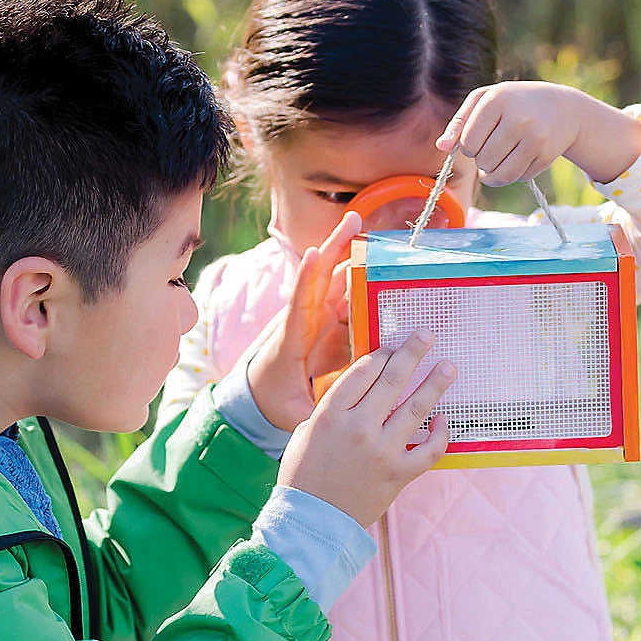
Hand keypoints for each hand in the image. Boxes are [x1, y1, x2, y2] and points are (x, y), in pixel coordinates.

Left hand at [243, 210, 360, 431]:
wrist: (260, 397)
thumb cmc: (275, 404)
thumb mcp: (294, 415)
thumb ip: (315, 416)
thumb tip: (337, 419)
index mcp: (292, 341)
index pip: (300, 307)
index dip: (307, 281)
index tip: (313, 254)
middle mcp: (304, 322)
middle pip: (321, 280)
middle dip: (335, 249)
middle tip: (353, 221)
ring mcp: (317, 319)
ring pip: (335, 281)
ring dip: (350, 256)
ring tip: (366, 229)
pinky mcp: (328, 322)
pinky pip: (347, 297)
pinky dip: (361, 279)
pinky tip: (380, 260)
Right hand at [277, 332, 454, 529]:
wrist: (313, 522)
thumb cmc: (305, 476)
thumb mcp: (306, 432)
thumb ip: (334, 408)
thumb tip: (364, 386)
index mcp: (331, 414)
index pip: (363, 371)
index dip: (381, 355)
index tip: (391, 349)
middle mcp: (359, 428)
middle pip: (392, 379)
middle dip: (412, 353)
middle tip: (427, 336)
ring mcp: (382, 451)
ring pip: (417, 407)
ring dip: (436, 382)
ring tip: (448, 367)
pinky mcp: (399, 473)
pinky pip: (430, 448)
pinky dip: (441, 433)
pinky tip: (443, 420)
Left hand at [436, 82, 640, 186]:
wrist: (564, 107)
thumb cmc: (514, 104)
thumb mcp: (485, 101)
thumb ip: (459, 123)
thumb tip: (441, 147)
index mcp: (497, 99)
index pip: (468, 143)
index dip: (469, 146)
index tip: (479, 138)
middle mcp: (518, 117)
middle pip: (483, 161)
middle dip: (484, 159)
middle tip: (495, 146)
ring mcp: (535, 136)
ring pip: (499, 176)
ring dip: (494, 174)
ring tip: (500, 159)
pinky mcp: (547, 154)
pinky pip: (517, 178)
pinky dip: (513, 175)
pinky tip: (520, 159)